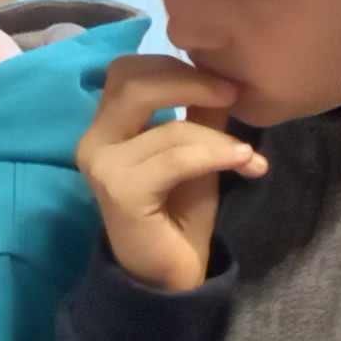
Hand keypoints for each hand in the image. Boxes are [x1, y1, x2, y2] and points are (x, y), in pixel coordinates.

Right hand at [79, 54, 258, 292]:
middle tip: (232, 94)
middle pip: (133, 81)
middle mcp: (93, 140)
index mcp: (105, 126)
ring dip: (215, 137)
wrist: (169, 275)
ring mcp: (101, 166)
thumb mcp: (195, 151)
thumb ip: (199, 113)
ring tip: (247, 153)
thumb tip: (222, 72)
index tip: (220, 81)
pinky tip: (245, 163)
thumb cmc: (178, 214)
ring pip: (166, 127)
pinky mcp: (119, 191)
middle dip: (189, 81)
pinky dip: (215, 155)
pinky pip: (176, 159)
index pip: (127, 70)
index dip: (171, 64)